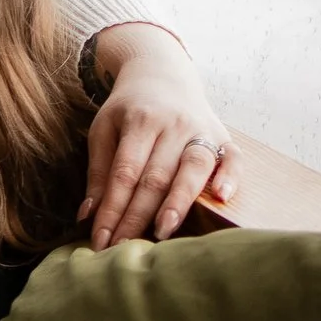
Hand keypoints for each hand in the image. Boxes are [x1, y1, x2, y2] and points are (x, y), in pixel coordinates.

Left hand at [81, 23, 239, 246]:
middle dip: (138, 215)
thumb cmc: (128, 109)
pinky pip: (233, 157)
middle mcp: (174, 124)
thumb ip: (99, 172)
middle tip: (123, 247)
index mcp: (140, 121)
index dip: (112, 209)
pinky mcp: (225, 136)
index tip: (100, 239)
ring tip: (163, 232)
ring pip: (194, 168)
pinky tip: (222, 197)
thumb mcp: (104, 130)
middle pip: (156, 176)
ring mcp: (202, 129)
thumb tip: (87, 215)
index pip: (124, 173)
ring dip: (179, 202)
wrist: (162, 74)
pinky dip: (230, 176)